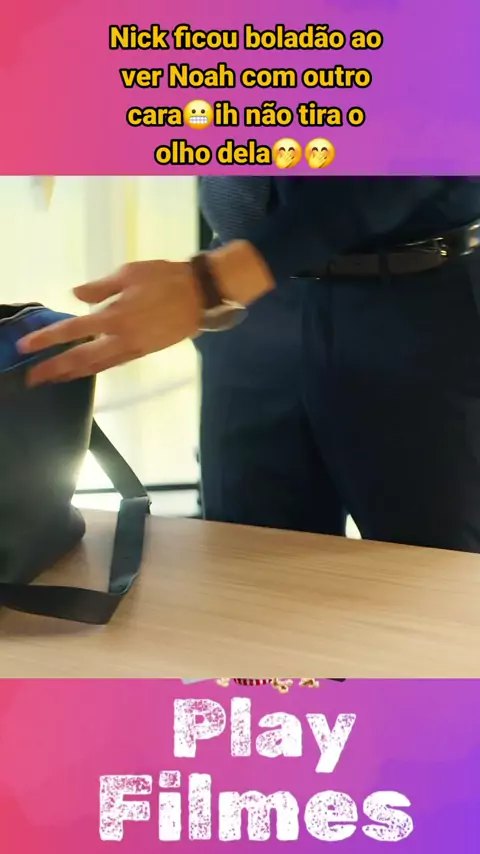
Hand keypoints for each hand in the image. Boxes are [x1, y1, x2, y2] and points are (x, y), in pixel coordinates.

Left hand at [18, 260, 202, 385]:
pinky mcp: (144, 352)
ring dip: (73, 374)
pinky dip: (95, 369)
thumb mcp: (130, 273)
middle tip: (32, 378)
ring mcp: (134, 349)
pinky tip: (85, 370)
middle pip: (81, 359)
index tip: (26, 347)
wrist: (200, 294)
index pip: (73, 330)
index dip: (47, 339)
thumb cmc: (165, 277)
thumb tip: (77, 295)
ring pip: (97, 366)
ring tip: (53, 379)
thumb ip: (101, 287)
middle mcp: (122, 338)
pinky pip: (114, 364)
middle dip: (54, 369)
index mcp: (115, 316)